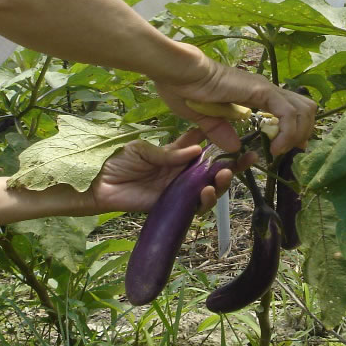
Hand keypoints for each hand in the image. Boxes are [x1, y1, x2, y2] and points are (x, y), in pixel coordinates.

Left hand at [87, 129, 254, 213]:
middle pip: (214, 171)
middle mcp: (182, 173)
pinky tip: (205, 192)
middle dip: (233, 166)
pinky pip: (194, 207)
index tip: (240, 138)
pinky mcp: (173, 207)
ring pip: (209, 189)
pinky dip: (204, 201)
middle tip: (248, 159)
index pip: (206, 148)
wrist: (98, 184)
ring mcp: (179, 191)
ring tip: (224, 176)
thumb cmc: (117, 161)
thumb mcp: (143, 150)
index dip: (223, 144)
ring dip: (221, 184)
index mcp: (177, 154)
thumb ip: (170, 153)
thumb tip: (198, 150)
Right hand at [153, 45, 316, 154]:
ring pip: (303, 110)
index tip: (283, 150)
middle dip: (303, 132)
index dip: (295, 131)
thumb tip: (234, 147)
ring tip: (279, 150)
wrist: (178, 73)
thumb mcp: (204, 118)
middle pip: (305, 108)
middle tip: (289, 151)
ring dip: (297, 134)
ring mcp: (265, 88)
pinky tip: (274, 148)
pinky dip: (287, 133)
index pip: (290, 110)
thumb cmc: (185, 90)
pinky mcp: (261, 91)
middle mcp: (265, 90)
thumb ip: (220, 131)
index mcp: (254, 95)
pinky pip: (287, 113)